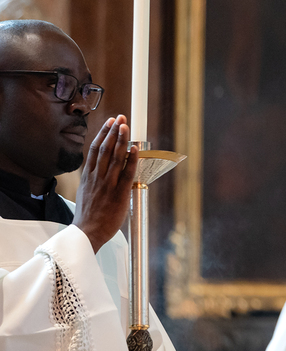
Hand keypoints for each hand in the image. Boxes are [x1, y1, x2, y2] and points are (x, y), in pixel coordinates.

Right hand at [72, 116, 138, 252]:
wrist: (86, 233)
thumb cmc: (88, 216)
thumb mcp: (85, 192)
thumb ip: (92, 179)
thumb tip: (99, 169)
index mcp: (88, 177)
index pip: (95, 149)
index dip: (103, 134)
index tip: (110, 122)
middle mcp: (97, 177)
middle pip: (105, 149)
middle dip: (114, 131)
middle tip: (121, 117)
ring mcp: (107, 185)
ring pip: (115, 158)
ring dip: (121, 140)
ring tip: (126, 126)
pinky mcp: (118, 194)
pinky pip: (126, 174)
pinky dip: (131, 160)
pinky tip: (135, 149)